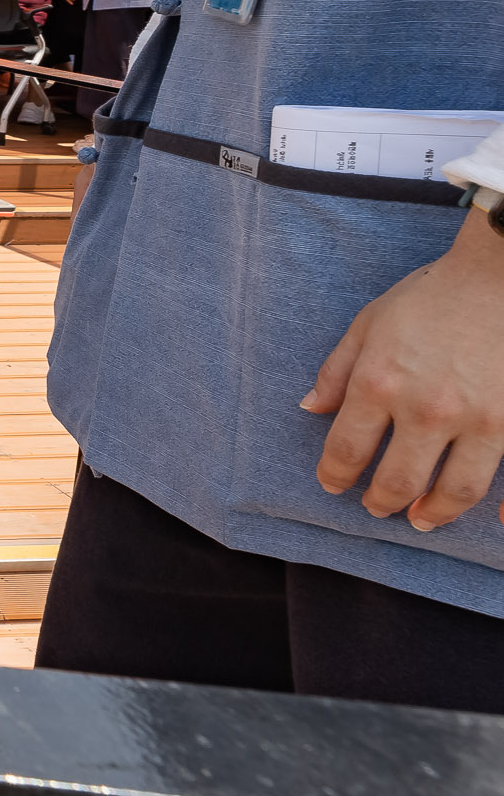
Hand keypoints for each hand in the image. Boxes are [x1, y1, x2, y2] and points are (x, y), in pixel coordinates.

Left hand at [305, 210, 503, 530]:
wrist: (499, 276)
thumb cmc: (431, 297)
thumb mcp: (370, 324)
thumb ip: (337, 370)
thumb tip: (309, 408)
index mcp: (380, 383)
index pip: (346, 449)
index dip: (335, 476)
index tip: (333, 484)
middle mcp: (427, 408)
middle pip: (397, 481)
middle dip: (381, 502)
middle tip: (376, 507)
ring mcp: (479, 419)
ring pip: (454, 492)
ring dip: (432, 513)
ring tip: (421, 517)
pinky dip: (501, 508)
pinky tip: (492, 519)